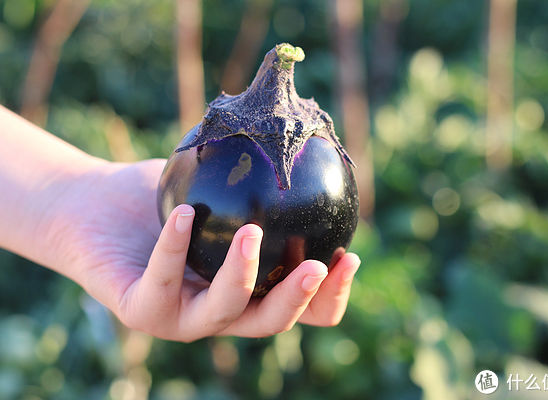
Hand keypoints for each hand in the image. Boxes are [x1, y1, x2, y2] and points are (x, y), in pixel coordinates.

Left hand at [54, 159, 359, 341]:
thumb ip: (258, 180)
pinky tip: (184, 214)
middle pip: (272, 322)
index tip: (348, 256)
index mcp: (246, 291)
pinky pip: (163, 282)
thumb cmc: (161, 199)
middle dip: (300, 300)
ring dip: (244, 275)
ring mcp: (180, 318)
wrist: (94, 207)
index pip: (301, 308)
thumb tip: (305, 137)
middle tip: (317, 265)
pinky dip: (175, 246)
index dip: (331, 296)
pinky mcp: (140, 312)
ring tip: (253, 233)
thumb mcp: (217, 186)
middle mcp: (219, 312)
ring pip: (225, 312)